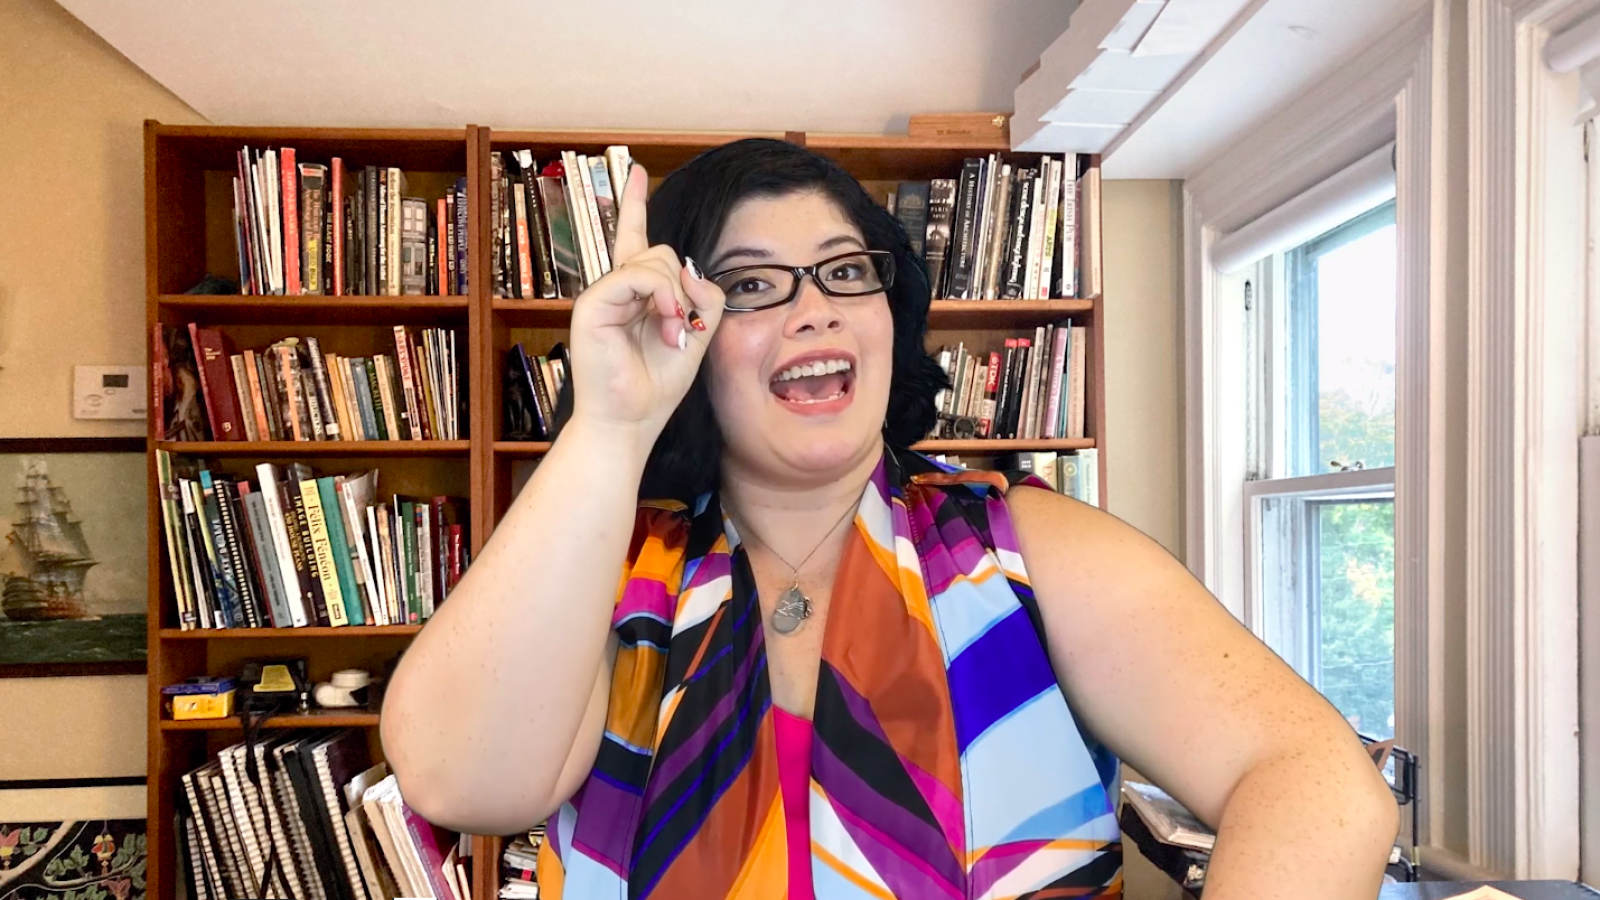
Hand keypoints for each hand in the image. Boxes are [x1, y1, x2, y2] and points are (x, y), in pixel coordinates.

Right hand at [566, 163, 725, 446]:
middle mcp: (614, 289)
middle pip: (658, 251)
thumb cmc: (656, 385)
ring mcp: (600, 295)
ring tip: (673, 333)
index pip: (634, 238)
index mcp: (634, 294)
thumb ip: (702, 299)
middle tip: (682, 328)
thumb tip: (693, 271)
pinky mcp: (592, 305)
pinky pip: (636, 276)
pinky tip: (666, 324)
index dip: (634, 204)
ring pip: (653, 260)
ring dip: (675, 297)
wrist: (629, 421)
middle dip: (682, 286)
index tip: (636, 172)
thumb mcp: (697, 336)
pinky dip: (661, 297)